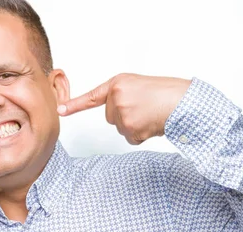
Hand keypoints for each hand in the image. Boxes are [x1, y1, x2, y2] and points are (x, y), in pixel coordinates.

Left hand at [58, 73, 190, 144]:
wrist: (182, 102)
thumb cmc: (165, 93)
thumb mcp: (138, 85)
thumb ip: (121, 95)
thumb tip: (116, 113)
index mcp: (118, 83)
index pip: (91, 97)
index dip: (74, 105)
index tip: (59, 110)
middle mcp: (116, 98)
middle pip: (110, 117)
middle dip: (125, 116)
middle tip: (144, 107)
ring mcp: (122, 114)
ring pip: (120, 128)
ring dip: (134, 126)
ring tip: (150, 114)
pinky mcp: (129, 129)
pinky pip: (130, 138)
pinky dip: (140, 135)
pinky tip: (151, 124)